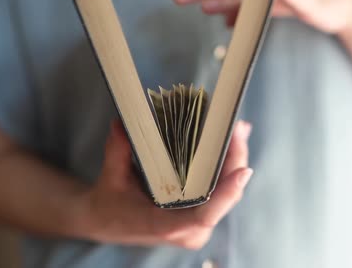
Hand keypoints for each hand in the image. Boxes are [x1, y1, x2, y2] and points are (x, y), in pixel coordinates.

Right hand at [81, 120, 252, 248]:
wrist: (107, 221)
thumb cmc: (110, 205)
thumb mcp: (110, 178)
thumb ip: (118, 151)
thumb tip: (125, 123)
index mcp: (166, 226)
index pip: (204, 215)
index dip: (227, 194)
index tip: (243, 171)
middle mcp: (189, 229)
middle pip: (224, 198)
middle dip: (234, 159)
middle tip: (237, 128)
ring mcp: (198, 223)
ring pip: (227, 193)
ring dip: (234, 159)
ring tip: (237, 129)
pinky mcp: (201, 213)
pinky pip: (221, 190)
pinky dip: (226, 165)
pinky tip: (229, 141)